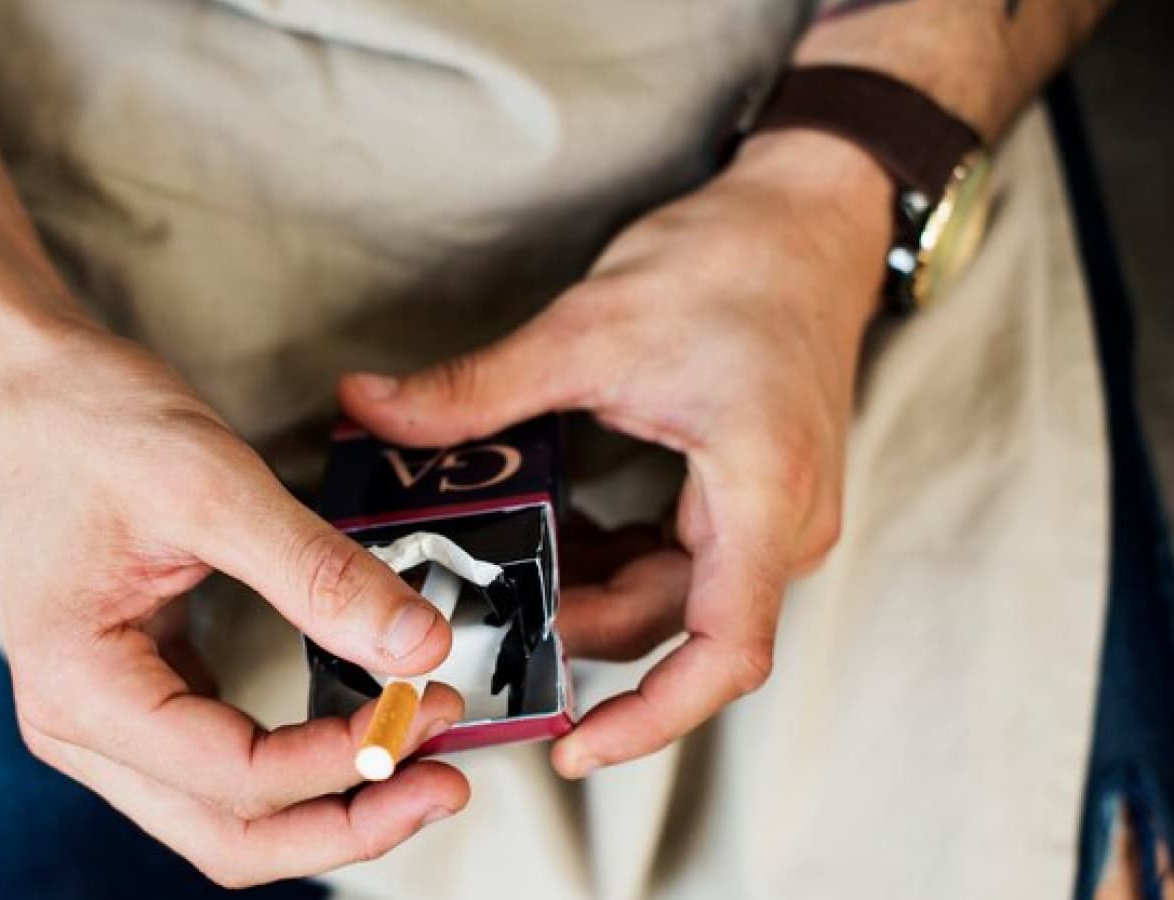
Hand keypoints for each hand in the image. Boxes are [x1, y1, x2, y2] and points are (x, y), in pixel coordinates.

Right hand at [0, 320, 467, 885]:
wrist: (25, 384)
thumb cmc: (85, 421)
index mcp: (79, 688)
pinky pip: (223, 765)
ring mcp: (105, 717)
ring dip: (327, 804)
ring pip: (227, 815)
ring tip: (417, 758)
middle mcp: (79, 725)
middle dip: (345, 821)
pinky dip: (298, 764)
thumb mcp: (212, 484)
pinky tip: (361, 730)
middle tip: (441, 780)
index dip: (344, 759)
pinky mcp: (139, 692)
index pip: (235, 778)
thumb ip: (319, 573)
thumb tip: (417, 645)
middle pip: (230, 835)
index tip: (423, 708)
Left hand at [338, 130, 891, 778]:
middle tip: (473, 619)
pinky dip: (611, 562)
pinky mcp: (752, 501)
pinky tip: (546, 542)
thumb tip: (367, 406)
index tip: (574, 747)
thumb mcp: (589, 327)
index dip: (652, 718)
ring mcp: (773, 517)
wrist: (806, 218)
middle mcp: (783, 527)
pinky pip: (679, 564)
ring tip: (496, 583)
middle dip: (573, 631)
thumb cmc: (731, 264)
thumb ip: (478, 388)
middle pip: (671, 625)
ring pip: (671, 599)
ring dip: (586, 596)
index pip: (725, 652)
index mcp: (764, 497)